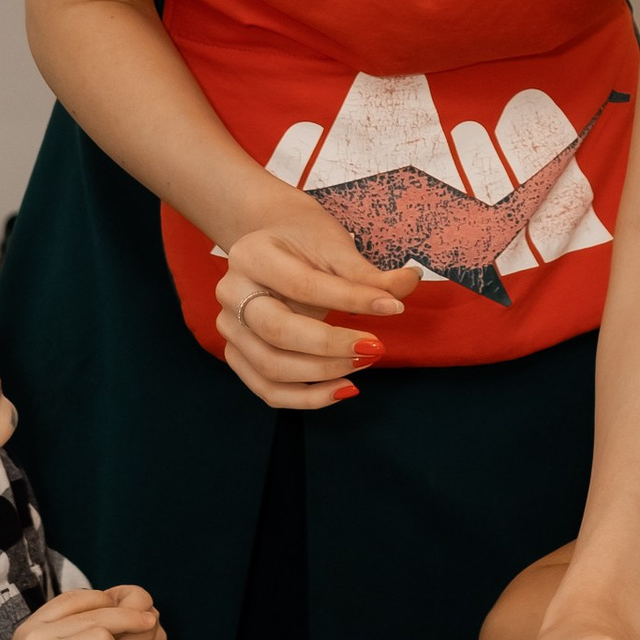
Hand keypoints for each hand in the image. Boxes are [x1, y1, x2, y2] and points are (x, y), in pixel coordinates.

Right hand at [0, 588, 136, 639]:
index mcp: (30, 628)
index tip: (122, 607)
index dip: (102, 599)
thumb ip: (63, 633)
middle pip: (95, 614)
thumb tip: (109, 608)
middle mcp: (37, 636)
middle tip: (150, 622)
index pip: (73, 597)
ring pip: (104, 638)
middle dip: (128, 618)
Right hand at [213, 191, 417, 411]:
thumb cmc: (305, 241)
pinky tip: (342, 388)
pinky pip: (268, 389)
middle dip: (332, 346)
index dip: (350, 300)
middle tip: (375, 348)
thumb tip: (410, 282)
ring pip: (271, 368)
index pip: (303, 285)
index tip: (392, 309)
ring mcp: (229, 328)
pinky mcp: (236, 355)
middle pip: (278, 332)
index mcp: (251, 255)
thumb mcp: (335, 247)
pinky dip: (306, 397)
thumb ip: (368, 273)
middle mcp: (230, 293)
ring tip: (364, 363)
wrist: (274, 241)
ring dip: (322, 375)